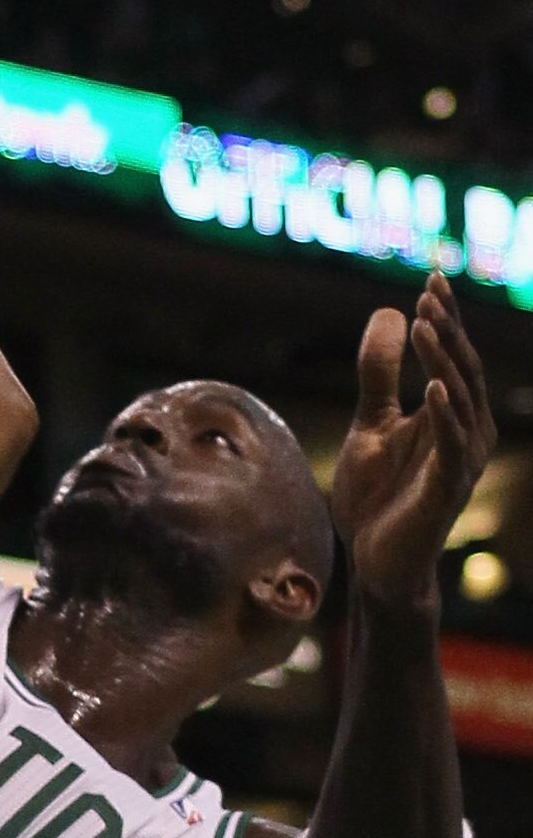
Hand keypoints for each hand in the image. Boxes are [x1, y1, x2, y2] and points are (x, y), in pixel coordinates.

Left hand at [328, 275, 494, 610]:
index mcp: (453, 414)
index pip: (452, 356)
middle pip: (462, 369)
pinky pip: (452, 445)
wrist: (374, 561)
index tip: (430, 276)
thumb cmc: (378, 495)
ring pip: (460, 399)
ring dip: (443, 360)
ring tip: (426, 324)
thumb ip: (379, 376)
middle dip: (448, 328)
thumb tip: (388, 314)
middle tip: (429, 290)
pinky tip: (433, 387)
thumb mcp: (371, 425)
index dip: (445, 317)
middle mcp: (467, 432)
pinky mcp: (448, 488)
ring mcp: (462, 460)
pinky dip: (445, 414)